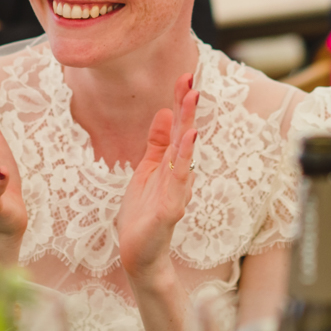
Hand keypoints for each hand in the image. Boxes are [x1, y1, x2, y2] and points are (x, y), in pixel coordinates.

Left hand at [116, 75, 198, 289]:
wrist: (139, 253)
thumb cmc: (143, 214)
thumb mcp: (147, 171)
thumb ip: (157, 144)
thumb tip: (163, 112)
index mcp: (169, 164)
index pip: (177, 128)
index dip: (179, 104)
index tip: (184, 77)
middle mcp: (177, 174)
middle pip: (183, 136)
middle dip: (186, 108)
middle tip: (191, 81)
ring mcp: (176, 191)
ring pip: (183, 154)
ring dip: (187, 127)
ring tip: (191, 102)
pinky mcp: (170, 208)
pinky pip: (178, 181)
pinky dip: (184, 161)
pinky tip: (187, 142)